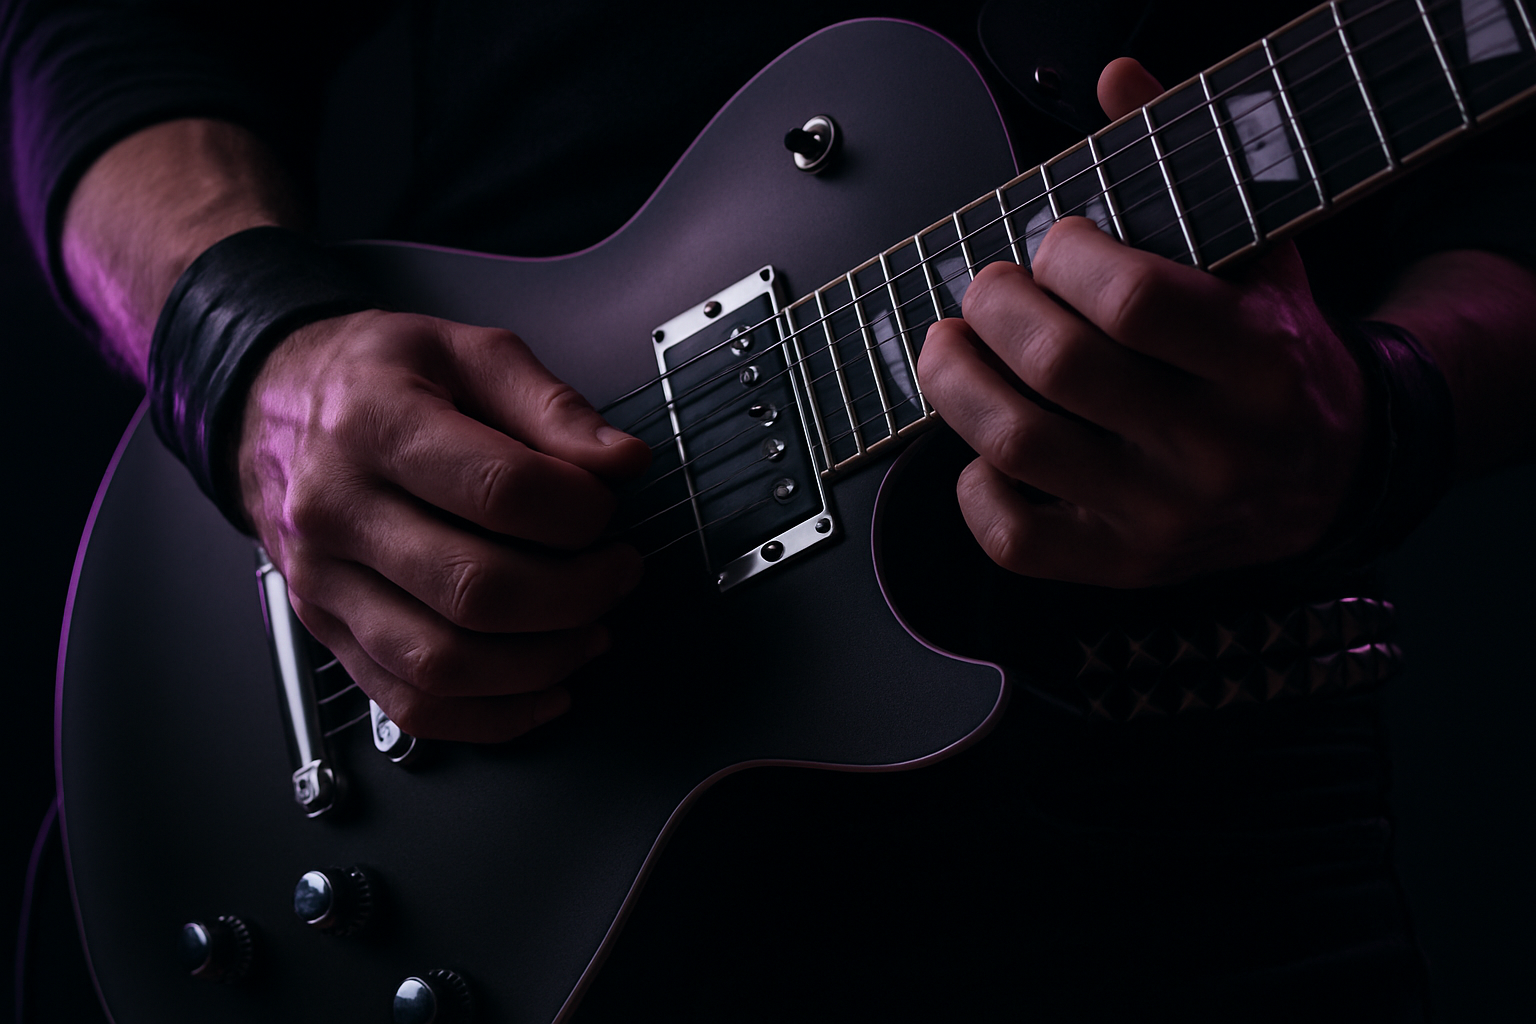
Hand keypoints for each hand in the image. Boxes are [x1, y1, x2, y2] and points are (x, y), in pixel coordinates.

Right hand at [238, 310, 651, 740]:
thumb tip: (620, 461)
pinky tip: (543, 689)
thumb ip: (553, 406)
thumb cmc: (375, 377)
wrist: (271, 406)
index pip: (500, 491)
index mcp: (375, 424)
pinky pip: (411, 704)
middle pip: (477, 590)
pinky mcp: (329, 631)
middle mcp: (337, 510)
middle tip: (616, 572)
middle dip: (577, 594)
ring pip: (444, 663)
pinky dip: (491, 715)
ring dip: (542, 662)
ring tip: (590, 630)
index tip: (606, 507)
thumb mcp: (468, 352)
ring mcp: (325, 582)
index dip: (578, 511)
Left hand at [916, 59, 1364, 587]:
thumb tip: (1115, 80)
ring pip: (1016, 444)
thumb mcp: (1259, 259)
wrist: (1329, 478)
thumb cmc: (1277, 359)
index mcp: (1257, 363)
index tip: (1051, 245)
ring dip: (955, 381)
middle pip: (1059, 366)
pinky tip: (984, 449)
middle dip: (995, 307)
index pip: (1133, 300)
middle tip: (985, 288)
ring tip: (949, 346)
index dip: (1066, 258)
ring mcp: (1160, 516)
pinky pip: (1013, 538)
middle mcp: (1211, 448)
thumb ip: (1184, 170)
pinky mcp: (1118, 565)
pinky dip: (973, 485)